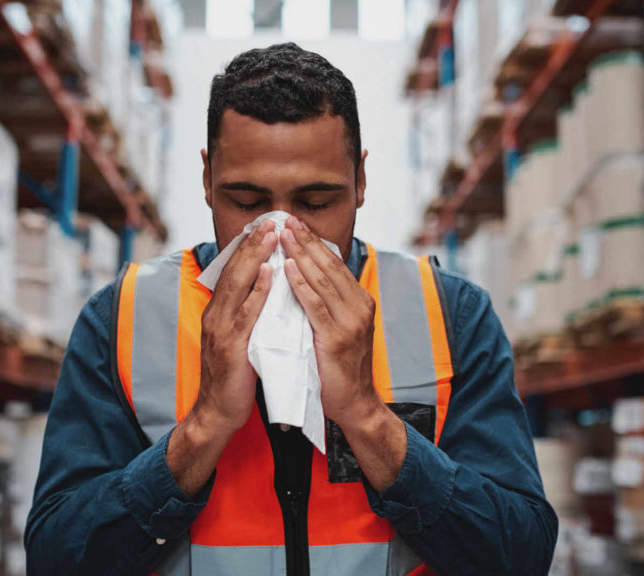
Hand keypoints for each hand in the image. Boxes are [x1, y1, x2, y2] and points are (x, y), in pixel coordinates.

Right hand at [193, 220, 276, 434]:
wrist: (217, 412)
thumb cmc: (234, 377)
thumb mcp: (238, 339)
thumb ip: (247, 315)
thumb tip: (265, 291)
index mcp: (217, 312)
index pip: (232, 272)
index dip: (247, 247)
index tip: (263, 225)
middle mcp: (215, 315)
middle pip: (233, 271)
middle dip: (252, 244)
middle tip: (270, 220)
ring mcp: (221, 330)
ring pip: (238, 285)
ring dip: (256, 258)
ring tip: (271, 236)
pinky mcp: (231, 346)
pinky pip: (247, 313)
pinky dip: (259, 290)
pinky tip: (271, 273)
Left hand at [279, 216, 382, 427]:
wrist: (355, 404)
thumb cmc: (339, 368)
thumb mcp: (337, 328)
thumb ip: (326, 304)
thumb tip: (304, 277)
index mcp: (360, 301)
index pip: (334, 264)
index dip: (313, 241)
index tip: (294, 223)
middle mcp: (359, 307)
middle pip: (329, 265)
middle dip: (306, 240)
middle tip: (286, 219)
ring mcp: (351, 322)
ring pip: (323, 280)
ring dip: (301, 254)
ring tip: (283, 234)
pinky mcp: (338, 338)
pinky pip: (316, 306)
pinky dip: (301, 285)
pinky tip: (288, 268)